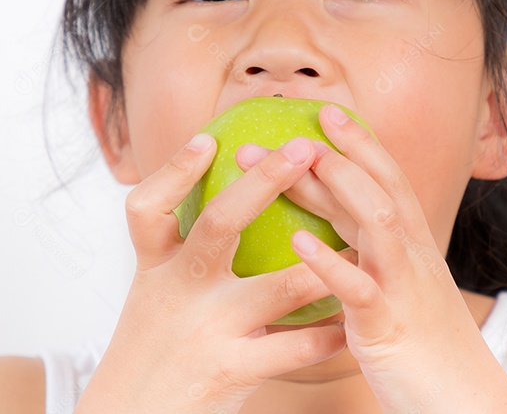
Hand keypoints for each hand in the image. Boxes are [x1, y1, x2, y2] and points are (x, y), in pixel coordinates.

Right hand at [76, 134, 356, 413]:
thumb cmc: (154, 348)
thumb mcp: (155, 293)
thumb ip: (182, 251)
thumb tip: (226, 196)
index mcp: (156, 267)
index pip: (148, 207)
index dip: (175, 170)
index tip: (210, 137)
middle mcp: (177, 290)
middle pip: (218, 224)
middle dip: (263, 184)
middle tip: (302, 150)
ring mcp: (205, 329)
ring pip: (274, 288)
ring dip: (322, 264)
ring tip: (357, 242)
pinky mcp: (230, 370)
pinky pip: (291, 348)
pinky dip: (326, 335)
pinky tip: (351, 324)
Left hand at [235, 104, 506, 412]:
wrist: (465, 402)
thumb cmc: (427, 351)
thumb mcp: (405, 293)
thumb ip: (377, 261)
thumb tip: (342, 238)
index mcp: (414, 248)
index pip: (389, 180)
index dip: (359, 144)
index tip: (325, 113)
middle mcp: (413, 257)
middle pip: (376, 188)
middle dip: (330, 153)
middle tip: (279, 132)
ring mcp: (404, 287)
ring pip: (376, 220)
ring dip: (332, 186)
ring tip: (289, 162)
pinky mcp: (390, 326)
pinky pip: (359, 288)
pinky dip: (329, 262)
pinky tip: (296, 243)